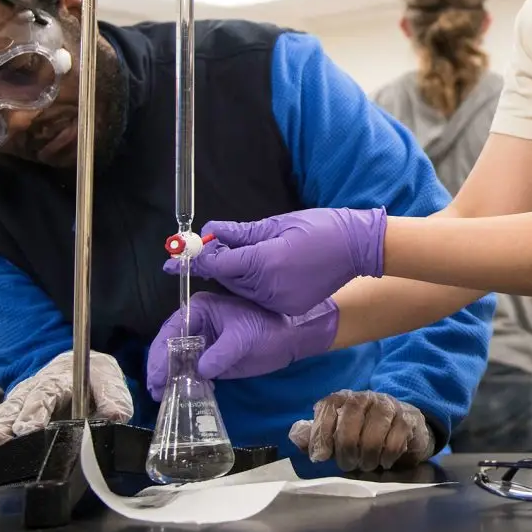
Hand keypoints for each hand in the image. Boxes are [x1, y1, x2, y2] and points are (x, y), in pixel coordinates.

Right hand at [0, 351, 132, 454]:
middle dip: (5, 424)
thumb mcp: (110, 382)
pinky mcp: (11, 414)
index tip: (28, 428)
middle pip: (16, 406)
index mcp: (58, 379)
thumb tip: (115, 415)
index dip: (35, 411)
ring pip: (0, 415)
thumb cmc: (93, 378)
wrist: (81, 367)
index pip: (45, 394)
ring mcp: (19, 401)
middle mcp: (33, 389)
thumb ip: (114, 398)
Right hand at [146, 292, 339, 399]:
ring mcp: (202, 343)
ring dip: (169, 378)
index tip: (156, 375)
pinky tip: (181, 395)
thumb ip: (220, 354)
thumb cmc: (266, 329)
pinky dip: (185, 383)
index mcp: (200, 310)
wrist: (288, 341)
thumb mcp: (243, 338)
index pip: (172, 331)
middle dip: (160, 368)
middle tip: (155, 390)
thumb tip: (200, 371)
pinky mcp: (211, 360)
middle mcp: (196, 325)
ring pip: (177, 361)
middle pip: (169, 347)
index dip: (161, 353)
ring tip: (162, 396)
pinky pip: (192, 372)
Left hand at [165, 207, 387, 318]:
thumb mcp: (279, 223)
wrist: (358, 247)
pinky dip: (255, 286)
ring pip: (242, 290)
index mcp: (264, 261)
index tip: (172, 260)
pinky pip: (260, 298)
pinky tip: (265, 271)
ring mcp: (279, 301)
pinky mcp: (289, 308)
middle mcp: (268, 287)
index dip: (195, 259)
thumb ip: (241, 232)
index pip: (219, 262)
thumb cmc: (321, 228)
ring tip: (243, 258)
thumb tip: (210, 231)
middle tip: (196, 255)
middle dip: (215, 265)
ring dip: (235, 275)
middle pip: (228, 278)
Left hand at [288, 391, 432, 472]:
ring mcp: (388, 405)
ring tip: (366, 464)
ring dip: (367, 456)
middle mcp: (365, 397)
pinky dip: (387, 456)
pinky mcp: (408, 418)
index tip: (320, 457)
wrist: (406, 431)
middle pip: (350, 421)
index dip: (321, 434)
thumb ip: (314, 436)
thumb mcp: (335, 436)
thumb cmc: (363, 435)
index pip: (327, 408)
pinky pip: (395, 441)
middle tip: (348, 465)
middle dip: (346, 450)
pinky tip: (385, 461)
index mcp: (343, 398)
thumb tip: (296, 436)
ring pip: (373, 434)